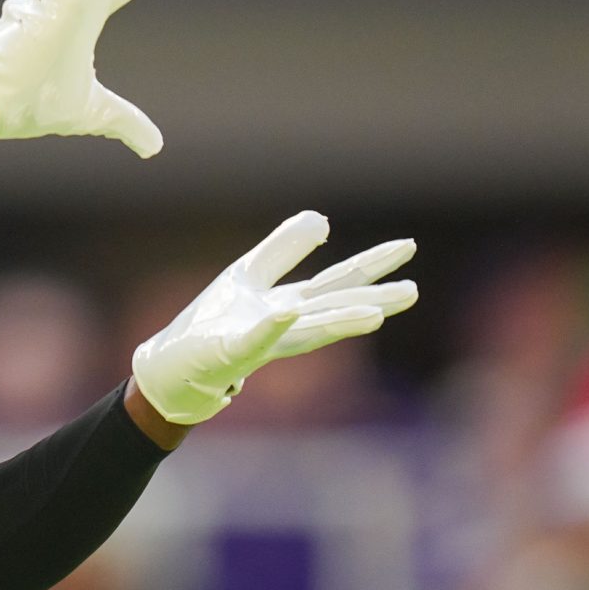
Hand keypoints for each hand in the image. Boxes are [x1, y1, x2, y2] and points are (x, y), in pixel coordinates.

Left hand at [130, 211, 418, 425]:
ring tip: (375, 314)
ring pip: (306, 330)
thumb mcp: (249, 274)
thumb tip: (324, 219)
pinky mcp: (229, 353)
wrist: (174, 370)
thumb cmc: (214, 323)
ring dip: (338, 321)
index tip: (408, 246)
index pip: (337, 281)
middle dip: (373, 298)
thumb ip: (284, 249)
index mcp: (289, 304)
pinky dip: (271, 326)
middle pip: (333, 307)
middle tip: (414, 290)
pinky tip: (286, 311)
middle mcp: (283, 325)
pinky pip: (252, 338)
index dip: (371, 263)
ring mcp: (259, 340)